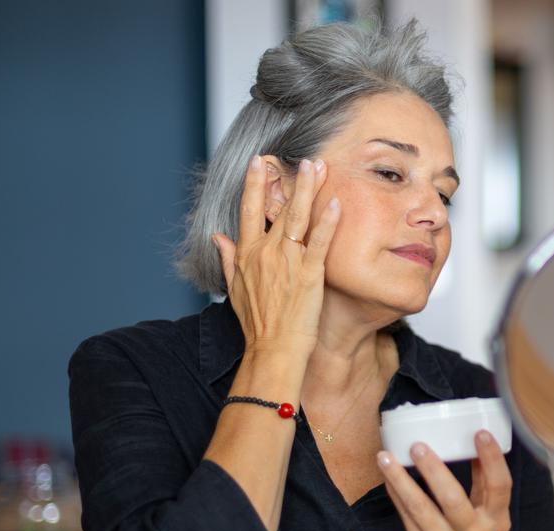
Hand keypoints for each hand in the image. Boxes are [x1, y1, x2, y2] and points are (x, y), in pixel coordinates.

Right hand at [211, 156, 339, 358]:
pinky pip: (319, 242)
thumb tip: (217, 237)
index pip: (248, 210)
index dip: (253, 184)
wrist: (272, 350)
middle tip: (303, 157)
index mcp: (247, 255)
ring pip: (297, 218)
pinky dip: (327, 222)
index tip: (259, 161)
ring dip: (308, 189)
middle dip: (290, 179)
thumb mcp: (234, 289)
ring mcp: (287, 262)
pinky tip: (336, 203)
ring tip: (318, 166)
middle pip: (277, 208)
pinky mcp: (309, 274)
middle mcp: (265, 253)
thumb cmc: (257, 325)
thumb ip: (228, 259)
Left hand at [379, 431, 512, 530]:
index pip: (498, 487)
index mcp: (495, 521)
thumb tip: (474, 446)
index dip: (491, 459)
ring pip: (419, 508)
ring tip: (386, 457)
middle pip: (452, 499)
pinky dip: (395, 493)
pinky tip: (387, 475)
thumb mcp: (493, 519)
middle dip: (433, 470)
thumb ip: (485, 484)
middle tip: (418, 446)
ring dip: (400, 480)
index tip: (480, 433)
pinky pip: (405, 517)